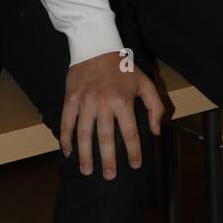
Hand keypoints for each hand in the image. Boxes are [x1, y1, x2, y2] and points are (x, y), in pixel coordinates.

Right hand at [60, 51, 164, 179]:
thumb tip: (156, 130)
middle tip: (110, 176)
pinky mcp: (70, 99)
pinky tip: (68, 151)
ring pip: (84, 134)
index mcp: (122, 101)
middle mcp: (102, 103)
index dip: (133, 151)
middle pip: (105, 138)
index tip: (135, 165)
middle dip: (108, 160)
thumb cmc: (122, 67)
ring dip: (85, 155)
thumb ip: (155, 106)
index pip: (130, 133)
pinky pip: (67, 123)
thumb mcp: (145, 82)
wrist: (95, 46)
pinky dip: (66, 139)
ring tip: (87, 170)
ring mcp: (84, 102)